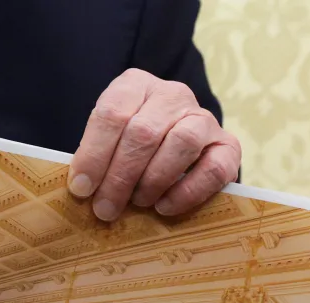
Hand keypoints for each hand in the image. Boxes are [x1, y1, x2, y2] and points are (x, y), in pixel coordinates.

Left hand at [68, 68, 240, 220]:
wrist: (171, 147)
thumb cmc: (126, 149)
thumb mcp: (105, 142)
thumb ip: (94, 158)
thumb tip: (83, 189)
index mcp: (134, 85)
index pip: (112, 113)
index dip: (94, 154)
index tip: (81, 189)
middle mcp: (172, 94)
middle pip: (144, 132)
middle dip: (120, 177)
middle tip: (105, 208)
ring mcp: (203, 117)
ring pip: (182, 143)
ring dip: (153, 181)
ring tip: (138, 203)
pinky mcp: (227, 145)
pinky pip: (213, 168)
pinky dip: (187, 193)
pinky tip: (165, 207)